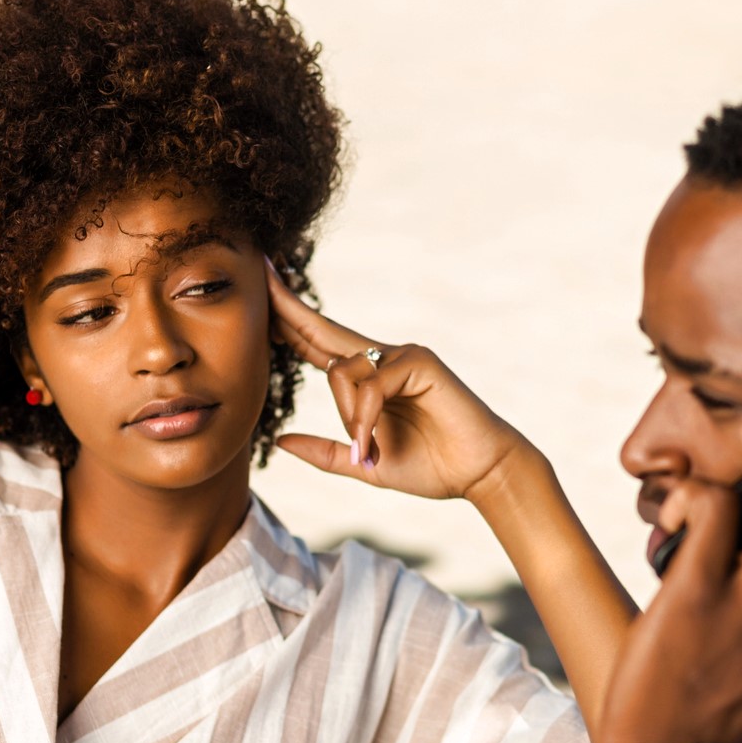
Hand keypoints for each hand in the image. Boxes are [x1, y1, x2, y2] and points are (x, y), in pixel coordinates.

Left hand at [266, 260, 533, 503]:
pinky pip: (371, 385)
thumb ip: (324, 452)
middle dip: (289, 305)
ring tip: (367, 450)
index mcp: (369, 380)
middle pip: (324, 330)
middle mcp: (384, 359)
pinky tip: (371, 446)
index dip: (289, 321)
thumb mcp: (363, 464)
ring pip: (343, 371)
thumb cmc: (431, 467)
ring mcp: (403, 356)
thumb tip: (279, 441)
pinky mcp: (420, 362)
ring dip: (348, 418)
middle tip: (261, 269)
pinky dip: (364, 420)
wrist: (480, 474)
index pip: (319, 345)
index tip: (262, 294)